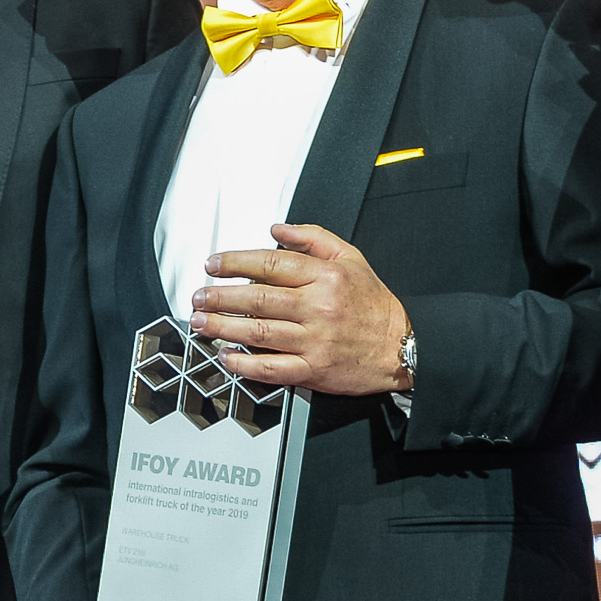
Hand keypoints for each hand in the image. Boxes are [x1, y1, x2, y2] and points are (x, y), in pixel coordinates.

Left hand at [190, 224, 409, 396]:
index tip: (213, 265)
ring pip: (258, 332)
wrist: (403, 347)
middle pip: (258, 299)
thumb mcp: (351, 258)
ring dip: (223, 327)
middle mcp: (318, 307)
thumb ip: (313, 239)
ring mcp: (315, 341)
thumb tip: (277, 230)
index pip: (270, 265)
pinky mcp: (314, 370)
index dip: (235, 262)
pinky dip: (245, 364)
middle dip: (220, 297)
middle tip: (197, 297)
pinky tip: (226, 357)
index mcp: (325, 277)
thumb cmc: (375, 305)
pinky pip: (272, 368)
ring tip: (201, 324)